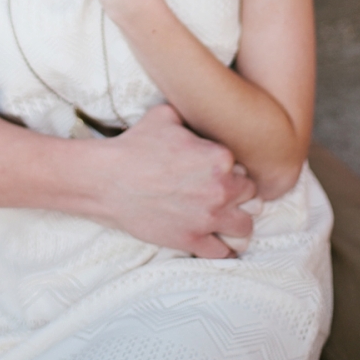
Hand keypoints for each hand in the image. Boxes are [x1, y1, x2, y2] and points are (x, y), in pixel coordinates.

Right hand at [95, 104, 257, 256]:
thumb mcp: (166, 116)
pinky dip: (225, 249)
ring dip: (239, 224)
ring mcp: (208, 217)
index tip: (222, 177)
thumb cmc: (135, 145)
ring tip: (228, 222)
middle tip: (223, 198)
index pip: (247, 170)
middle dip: (240, 198)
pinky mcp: (192, 240)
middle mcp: (221, 188)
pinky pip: (224, 253)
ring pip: (246, 227)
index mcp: (221, 157)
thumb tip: (197, 107)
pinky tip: (220, 243)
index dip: (235, 174)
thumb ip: (191, 115)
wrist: (106, 180)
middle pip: (252, 198)